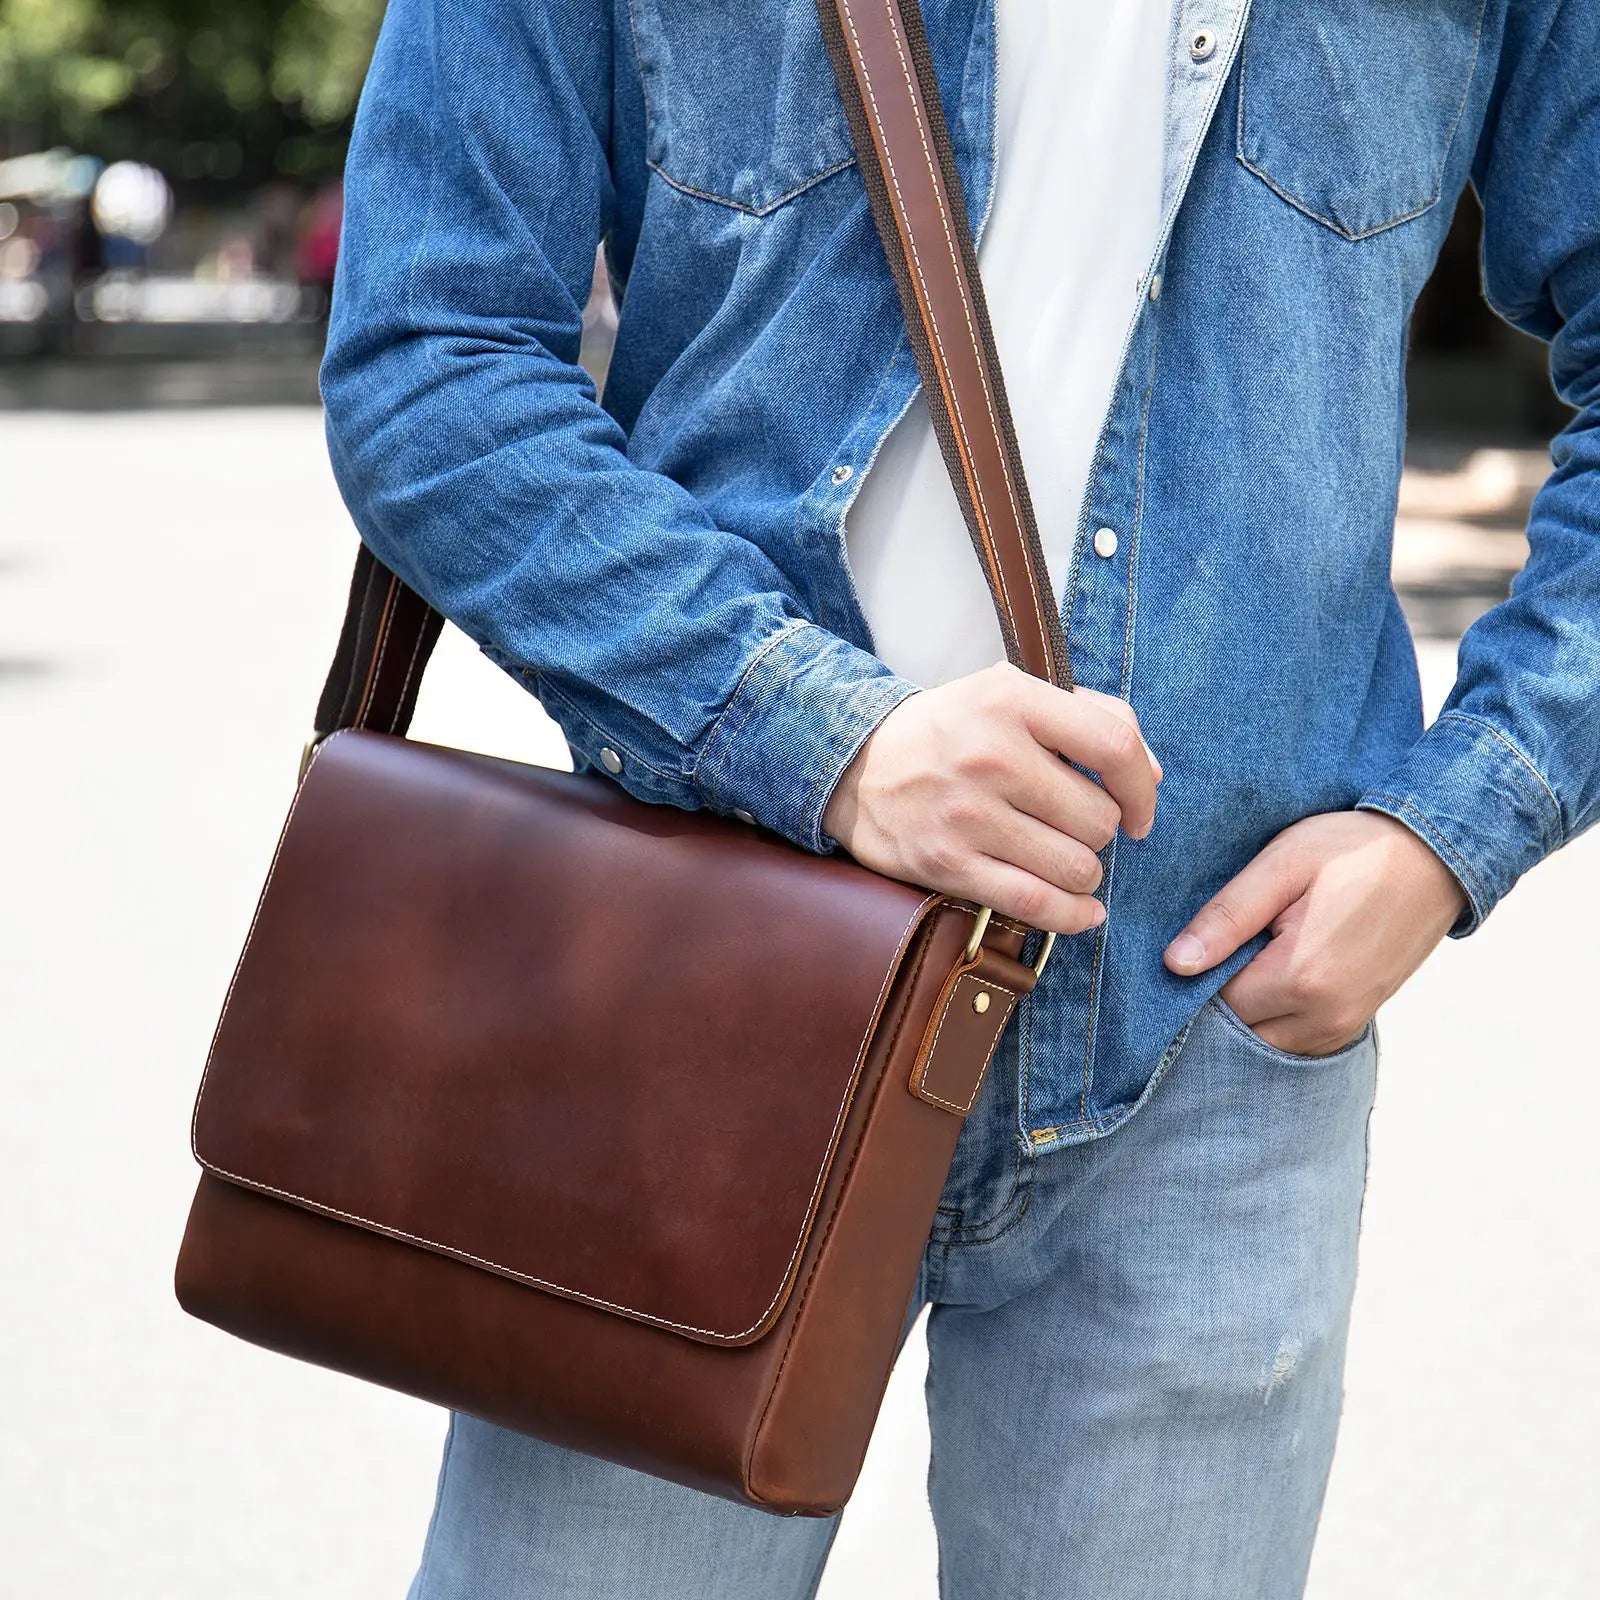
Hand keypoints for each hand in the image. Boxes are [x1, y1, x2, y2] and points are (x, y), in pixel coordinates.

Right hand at [823, 663, 1161, 935]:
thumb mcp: (1011, 694)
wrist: (856, 765)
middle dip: (1099, 832)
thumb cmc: (952, 730)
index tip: (1139, 812)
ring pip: (1075, 867)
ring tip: (1065, 861)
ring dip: (1083, 874)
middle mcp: (990, 755)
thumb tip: (1151, 777)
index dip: (1141, 789)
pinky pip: (1035, 905)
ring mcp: (967, 814)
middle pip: (1097, 818)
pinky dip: (1071, 916)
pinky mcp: (946, 863)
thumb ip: (1091, 716)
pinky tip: (1081, 911)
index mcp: (1011, 700)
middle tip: (1074, 828)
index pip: (1113, 746)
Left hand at [1163, 810, 1467, 1055]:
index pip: (1214, 1001)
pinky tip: (1283, 968)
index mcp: (1301, 977)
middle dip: (1222, 991)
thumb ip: (1227, 917)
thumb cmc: (1352, 850)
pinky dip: (1279, 1014)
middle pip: (1238, 1027)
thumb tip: (1175, 965)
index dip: (1199, 971)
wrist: (1435, 856)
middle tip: (1233, 940)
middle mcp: (1325, 1016)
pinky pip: (1298, 1038)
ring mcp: (1346, 1025)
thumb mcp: (1282, 866)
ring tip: (1261, 950)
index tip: (1210, 936)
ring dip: (1252, 1005)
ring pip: (1266, 1039)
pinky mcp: (1358, 1022)